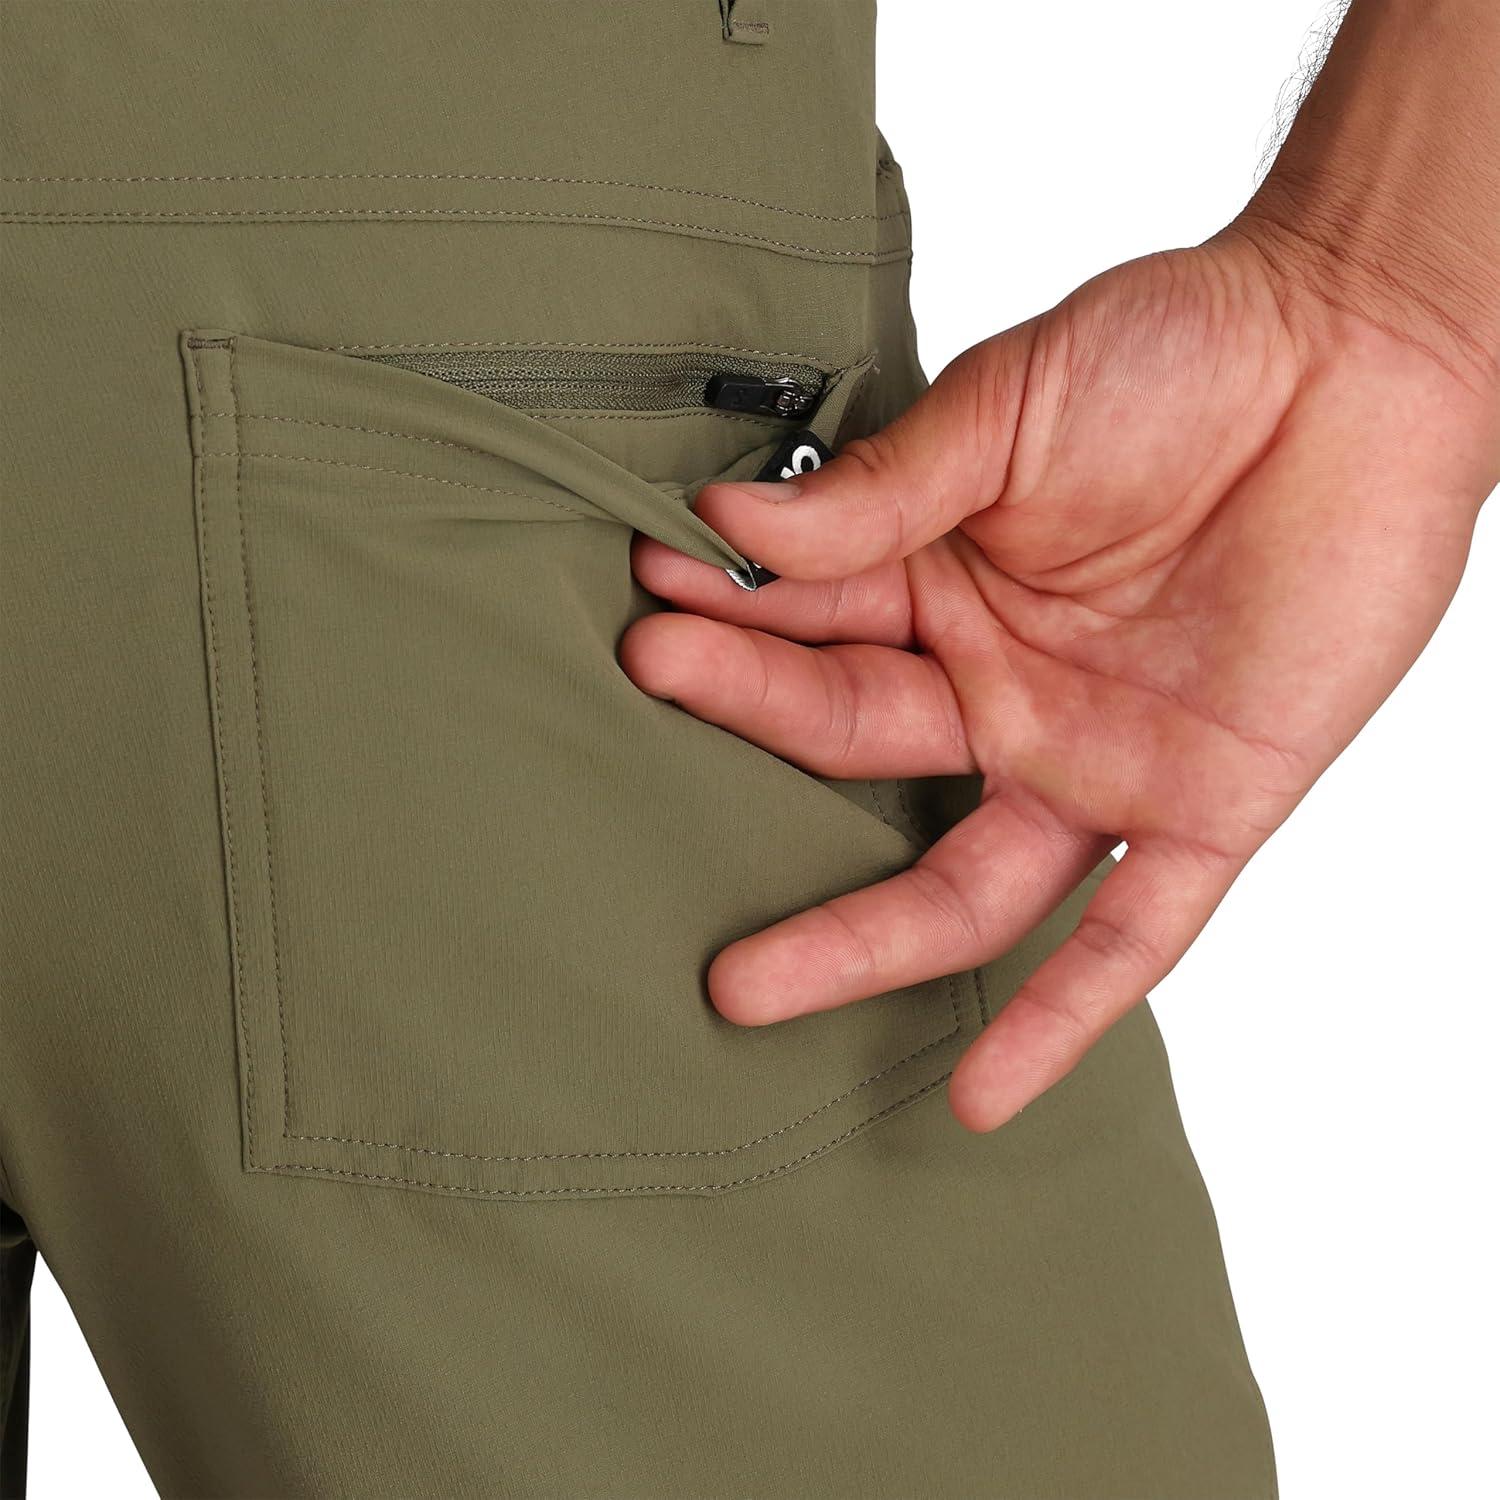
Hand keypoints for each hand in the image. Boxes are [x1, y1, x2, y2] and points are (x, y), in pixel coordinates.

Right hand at [621, 234, 1496, 1130]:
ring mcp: (1092, 760)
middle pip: (854, 742)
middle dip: (748, 711)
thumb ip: (889, 487)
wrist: (1361, 353)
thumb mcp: (1014, 408)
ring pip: (963, 883)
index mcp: (944, 590)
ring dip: (858, 941)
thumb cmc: (1184, 354)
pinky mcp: (1203, 806)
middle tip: (650, 679)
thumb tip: (735, 522)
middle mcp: (1001, 692)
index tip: (649, 585)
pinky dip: (1064, 1016)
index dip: (730, 605)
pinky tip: (985, 1097)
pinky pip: (1133, 933)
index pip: (811, 620)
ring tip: (743, 987)